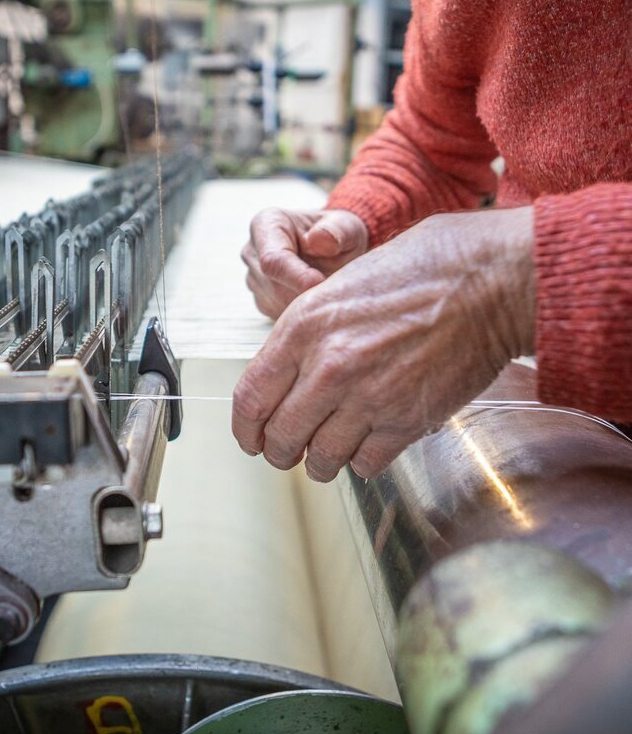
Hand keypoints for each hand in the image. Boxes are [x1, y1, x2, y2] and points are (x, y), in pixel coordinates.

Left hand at [233, 207, 534, 481]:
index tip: (250, 439)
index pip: (250, 398)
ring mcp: (367, 397)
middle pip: (280, 438)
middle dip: (280, 452)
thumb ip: (308, 331)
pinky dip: (362, 462)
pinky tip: (369, 445)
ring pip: (321, 459)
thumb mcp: (342, 283)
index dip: (244, 429)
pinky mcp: (406, 421)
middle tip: (289, 452)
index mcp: (303, 325)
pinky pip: (366, 464)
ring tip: (328, 454)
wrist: (488, 279)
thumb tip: (288, 373)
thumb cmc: (421, 269)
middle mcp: (328, 366)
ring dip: (320, 462)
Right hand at [241, 208, 368, 318]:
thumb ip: (338, 230)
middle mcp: (252, 252)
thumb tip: (318, 240)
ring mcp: (254, 278)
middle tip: (334, 290)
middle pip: (274, 286)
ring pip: (276, 304)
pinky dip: (301, 313)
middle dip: (305, 293)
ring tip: (327, 290)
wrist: (334, 248)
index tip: (323, 283)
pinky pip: (279, 314)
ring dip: (305, 304)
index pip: (273, 259)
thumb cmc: (339, 233)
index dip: (298, 277)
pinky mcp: (262, 300)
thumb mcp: (347, 226)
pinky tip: (317, 298)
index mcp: (266, 224)